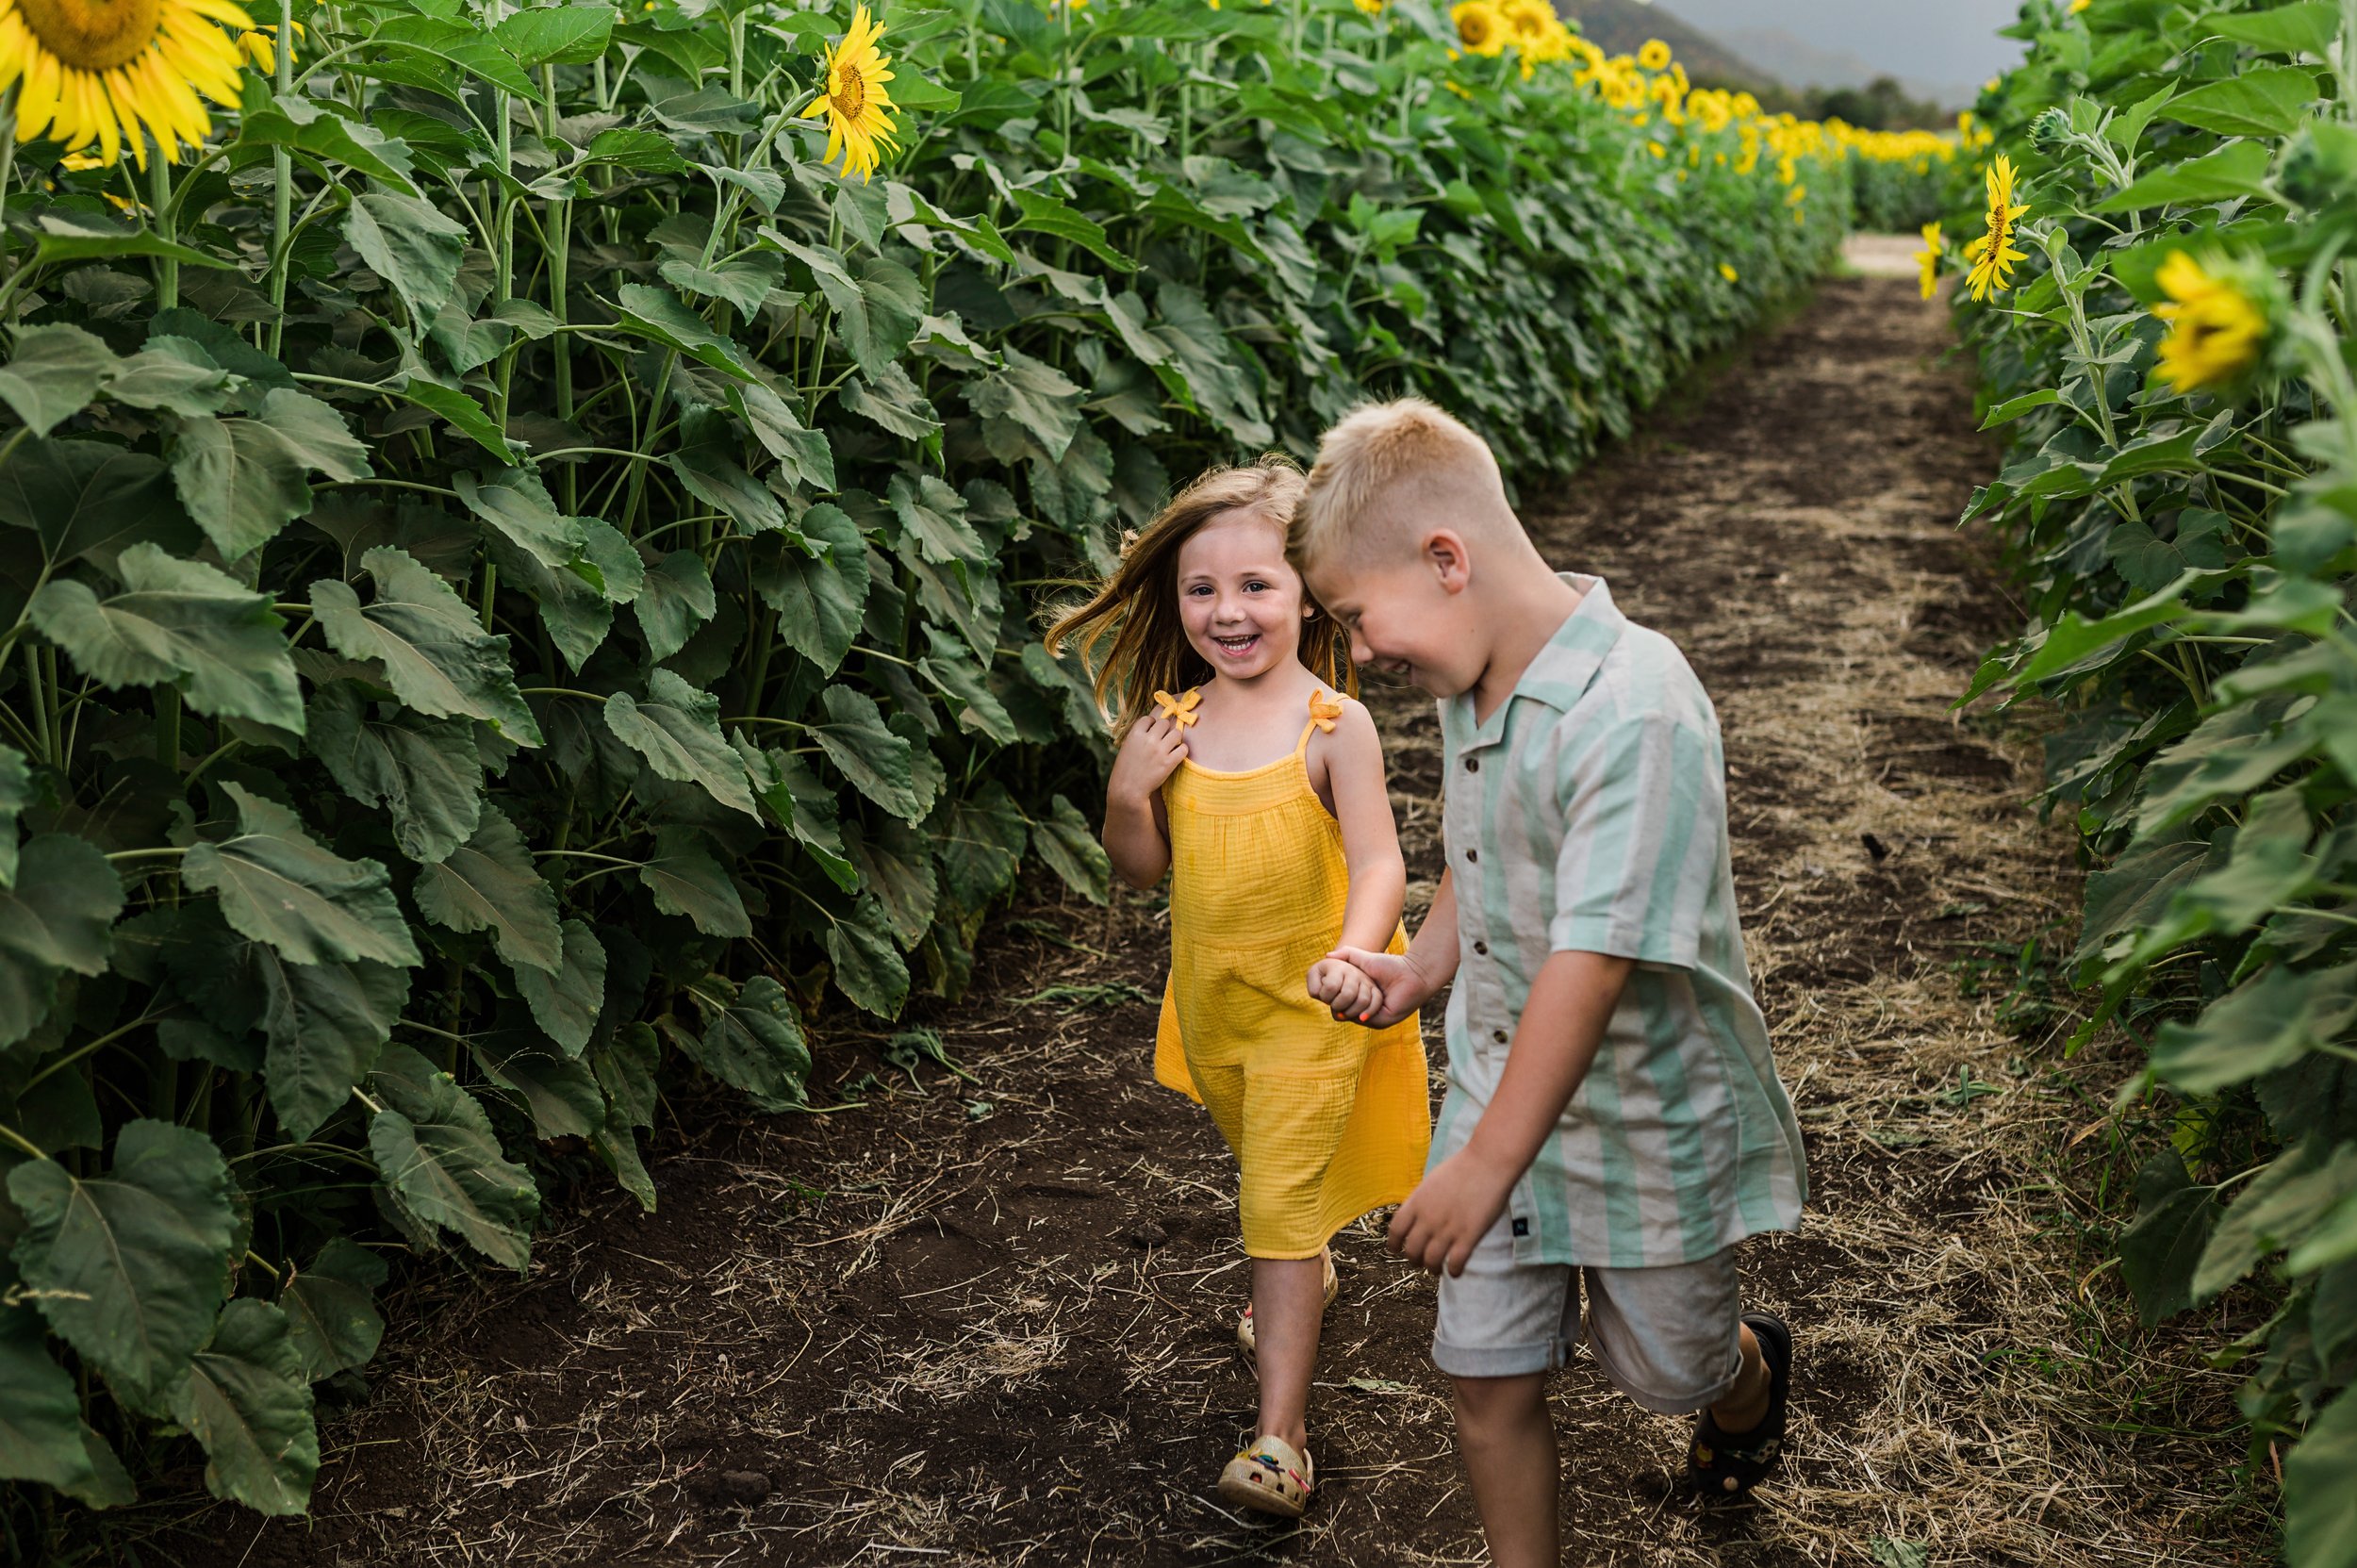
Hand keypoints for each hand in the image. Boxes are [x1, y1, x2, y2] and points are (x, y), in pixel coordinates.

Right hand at [1108, 709, 1186, 806]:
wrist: (1128, 791)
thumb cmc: (1125, 770)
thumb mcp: (1127, 747)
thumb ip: (1138, 736)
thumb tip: (1152, 726)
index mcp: (1135, 734)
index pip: (1149, 718)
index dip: (1152, 724)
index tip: (1152, 732)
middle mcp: (1148, 739)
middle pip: (1164, 723)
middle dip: (1165, 730)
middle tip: (1163, 739)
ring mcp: (1160, 750)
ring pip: (1177, 733)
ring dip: (1175, 738)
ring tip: (1171, 746)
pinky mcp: (1169, 762)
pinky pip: (1184, 748)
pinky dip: (1182, 751)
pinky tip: (1176, 755)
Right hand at [1320, 945, 1430, 1029]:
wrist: (1412, 973)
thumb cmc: (1391, 965)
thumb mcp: (1364, 959)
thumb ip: (1347, 955)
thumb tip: (1327, 956)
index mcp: (1362, 998)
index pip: (1341, 1003)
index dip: (1334, 996)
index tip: (1328, 987)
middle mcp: (1366, 1010)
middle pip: (1343, 1012)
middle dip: (1338, 1002)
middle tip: (1335, 992)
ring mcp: (1374, 1017)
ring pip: (1352, 1016)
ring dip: (1347, 1006)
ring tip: (1347, 994)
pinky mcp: (1381, 1021)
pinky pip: (1363, 1018)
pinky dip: (1357, 1010)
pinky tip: (1356, 998)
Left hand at [1387, 1147, 1514, 1276]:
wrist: (1487, 1162)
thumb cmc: (1462, 1167)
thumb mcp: (1432, 1181)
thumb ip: (1422, 1201)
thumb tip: (1418, 1216)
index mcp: (1416, 1202)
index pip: (1396, 1230)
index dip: (1393, 1244)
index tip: (1396, 1249)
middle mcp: (1428, 1218)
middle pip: (1411, 1250)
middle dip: (1414, 1260)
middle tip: (1421, 1261)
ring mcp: (1448, 1229)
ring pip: (1431, 1261)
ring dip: (1432, 1269)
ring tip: (1437, 1270)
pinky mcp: (1469, 1236)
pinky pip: (1456, 1263)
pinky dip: (1454, 1271)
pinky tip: (1456, 1270)